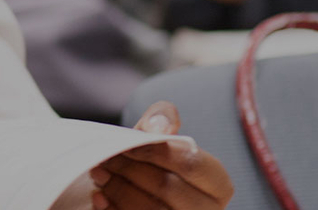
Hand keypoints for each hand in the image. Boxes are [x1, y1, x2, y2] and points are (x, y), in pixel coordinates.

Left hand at [91, 101, 233, 209]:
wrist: (140, 188)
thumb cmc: (153, 162)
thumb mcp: (158, 136)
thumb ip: (161, 119)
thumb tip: (161, 126)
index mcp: (218, 184)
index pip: (191, 163)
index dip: (156, 151)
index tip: (129, 145)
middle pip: (167, 187)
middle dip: (130, 170)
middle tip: (105, 160)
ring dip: (117, 189)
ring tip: (99, 175)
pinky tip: (100, 198)